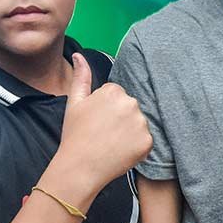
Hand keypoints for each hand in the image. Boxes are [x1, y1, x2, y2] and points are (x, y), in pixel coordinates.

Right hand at [54, 54, 151, 194]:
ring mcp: (141, 123)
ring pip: (138, 123)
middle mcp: (131, 103)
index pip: (116, 95)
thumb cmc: (75, 135)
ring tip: (111, 143)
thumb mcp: (74, 102)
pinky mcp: (147, 142)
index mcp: (114, 91)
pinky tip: (120, 152)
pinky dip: (136, 147)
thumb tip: (78, 55)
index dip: (105, 109)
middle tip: (103, 133)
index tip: (96, 121)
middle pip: (129, 107)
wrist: (79, 168)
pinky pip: (145, 140)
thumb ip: (80, 76)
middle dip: (119, 118)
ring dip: (129, 132)